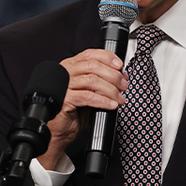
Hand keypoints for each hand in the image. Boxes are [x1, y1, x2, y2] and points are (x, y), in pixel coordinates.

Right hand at [37, 49, 127, 169]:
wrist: (61, 131)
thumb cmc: (75, 112)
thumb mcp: (92, 92)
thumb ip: (103, 81)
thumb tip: (122, 76)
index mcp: (71, 67)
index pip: (90, 54)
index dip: (107, 57)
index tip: (120, 66)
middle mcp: (65, 74)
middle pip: (93, 66)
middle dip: (113, 75)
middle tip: (123, 86)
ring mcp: (63, 86)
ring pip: (91, 80)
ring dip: (111, 90)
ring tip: (119, 98)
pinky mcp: (64, 100)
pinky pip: (87, 96)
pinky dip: (103, 100)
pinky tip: (111, 105)